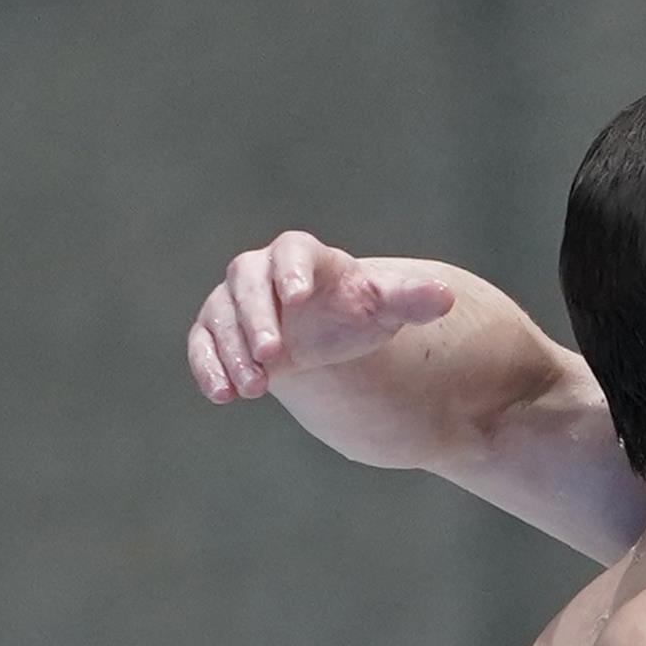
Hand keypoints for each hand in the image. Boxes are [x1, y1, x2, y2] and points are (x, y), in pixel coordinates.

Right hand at [187, 230, 455, 402]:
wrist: (323, 333)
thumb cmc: (356, 312)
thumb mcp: (385, 307)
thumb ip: (410, 300)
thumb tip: (444, 297)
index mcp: (303, 256)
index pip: (291, 250)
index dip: (291, 268)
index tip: (298, 295)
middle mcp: (259, 272)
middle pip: (247, 283)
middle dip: (256, 318)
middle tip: (274, 356)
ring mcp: (232, 302)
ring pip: (220, 317)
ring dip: (232, 351)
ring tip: (254, 388)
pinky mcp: (215, 332)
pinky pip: (200, 344)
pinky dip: (207, 367)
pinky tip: (222, 395)